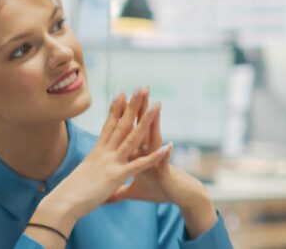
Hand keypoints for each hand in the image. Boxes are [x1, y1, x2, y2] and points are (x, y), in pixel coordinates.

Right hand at [32, 89, 169, 234]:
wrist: (61, 203)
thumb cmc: (68, 194)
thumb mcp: (82, 176)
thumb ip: (89, 169)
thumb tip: (88, 168)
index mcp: (97, 152)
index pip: (108, 126)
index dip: (116, 109)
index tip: (122, 93)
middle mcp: (104, 153)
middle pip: (121, 124)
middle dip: (133, 106)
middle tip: (143, 88)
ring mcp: (111, 162)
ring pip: (132, 137)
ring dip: (146, 121)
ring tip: (158, 105)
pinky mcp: (117, 175)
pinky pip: (139, 164)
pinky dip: (154, 156)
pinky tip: (168, 147)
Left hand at [107, 99, 218, 236]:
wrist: (179, 196)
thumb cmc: (159, 191)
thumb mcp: (135, 191)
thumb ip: (119, 191)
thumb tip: (106, 194)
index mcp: (138, 154)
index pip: (130, 131)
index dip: (124, 116)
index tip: (119, 98)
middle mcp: (149, 153)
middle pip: (142, 128)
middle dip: (140, 110)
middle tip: (139, 90)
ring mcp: (158, 160)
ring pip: (155, 139)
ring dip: (155, 124)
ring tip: (156, 106)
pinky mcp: (165, 171)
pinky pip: (164, 162)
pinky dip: (165, 155)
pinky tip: (168, 146)